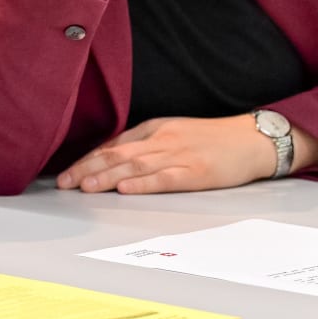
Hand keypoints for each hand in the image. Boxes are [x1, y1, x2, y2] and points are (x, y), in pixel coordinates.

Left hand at [55, 116, 276, 193]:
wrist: (253, 139)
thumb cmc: (211, 139)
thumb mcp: (173, 132)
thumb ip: (144, 144)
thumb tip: (111, 158)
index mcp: (154, 129)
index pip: (113, 145)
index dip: (88, 160)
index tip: (66, 174)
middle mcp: (162, 140)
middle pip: (118, 155)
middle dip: (88, 170)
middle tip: (64, 184)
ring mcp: (179, 156)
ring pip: (136, 166)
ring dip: (107, 177)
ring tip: (85, 187)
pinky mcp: (197, 173)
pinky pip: (166, 178)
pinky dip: (144, 184)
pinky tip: (126, 189)